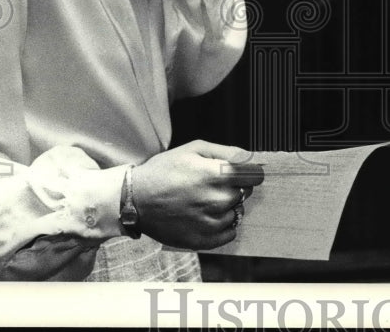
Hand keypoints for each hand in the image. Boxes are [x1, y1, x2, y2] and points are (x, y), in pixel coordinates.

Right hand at [132, 140, 263, 249]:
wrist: (135, 200)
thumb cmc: (163, 171)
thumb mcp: (193, 149)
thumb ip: (226, 152)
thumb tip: (249, 158)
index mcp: (217, 175)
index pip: (255, 176)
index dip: (248, 172)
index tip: (240, 173)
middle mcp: (217, 200)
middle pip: (245, 194)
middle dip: (233, 188)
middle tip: (210, 185)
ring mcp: (211, 223)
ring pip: (236, 213)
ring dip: (226, 207)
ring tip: (202, 201)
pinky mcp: (204, 240)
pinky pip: (229, 232)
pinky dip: (221, 225)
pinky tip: (203, 216)